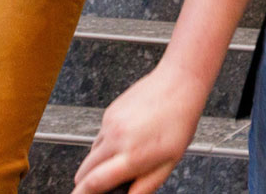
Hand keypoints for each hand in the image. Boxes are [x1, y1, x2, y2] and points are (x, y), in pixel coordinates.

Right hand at [73, 64, 206, 193]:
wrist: (179, 82)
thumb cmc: (180, 120)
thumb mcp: (169, 162)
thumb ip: (146, 185)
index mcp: (132, 155)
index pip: (94, 182)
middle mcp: (117, 138)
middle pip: (85, 170)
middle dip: (87, 182)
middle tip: (103, 186)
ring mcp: (111, 123)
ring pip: (92, 153)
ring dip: (98, 163)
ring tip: (124, 158)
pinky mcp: (109, 112)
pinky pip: (100, 136)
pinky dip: (107, 144)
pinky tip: (127, 139)